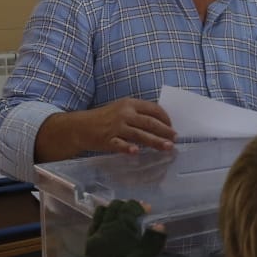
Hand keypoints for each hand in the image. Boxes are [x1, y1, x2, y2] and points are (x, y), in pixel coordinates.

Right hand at [44, 97, 175, 158]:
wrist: (80, 126)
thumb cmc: (104, 118)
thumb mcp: (122, 109)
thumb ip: (139, 114)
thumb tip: (161, 123)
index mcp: (130, 103)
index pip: (153, 109)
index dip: (166, 118)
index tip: (172, 127)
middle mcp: (124, 113)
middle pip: (150, 122)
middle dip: (165, 131)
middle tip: (175, 138)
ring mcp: (116, 127)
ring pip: (140, 135)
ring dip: (155, 141)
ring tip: (167, 147)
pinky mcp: (107, 140)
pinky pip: (120, 144)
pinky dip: (128, 148)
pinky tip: (137, 152)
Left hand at [83, 200, 165, 256]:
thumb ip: (153, 239)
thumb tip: (159, 225)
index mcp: (118, 228)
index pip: (128, 208)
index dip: (139, 206)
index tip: (148, 209)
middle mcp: (104, 228)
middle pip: (113, 207)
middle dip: (125, 206)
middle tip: (135, 211)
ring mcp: (94, 236)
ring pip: (100, 214)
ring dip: (111, 211)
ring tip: (120, 215)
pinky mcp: (88, 245)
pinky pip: (93, 224)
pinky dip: (101, 219)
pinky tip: (106, 225)